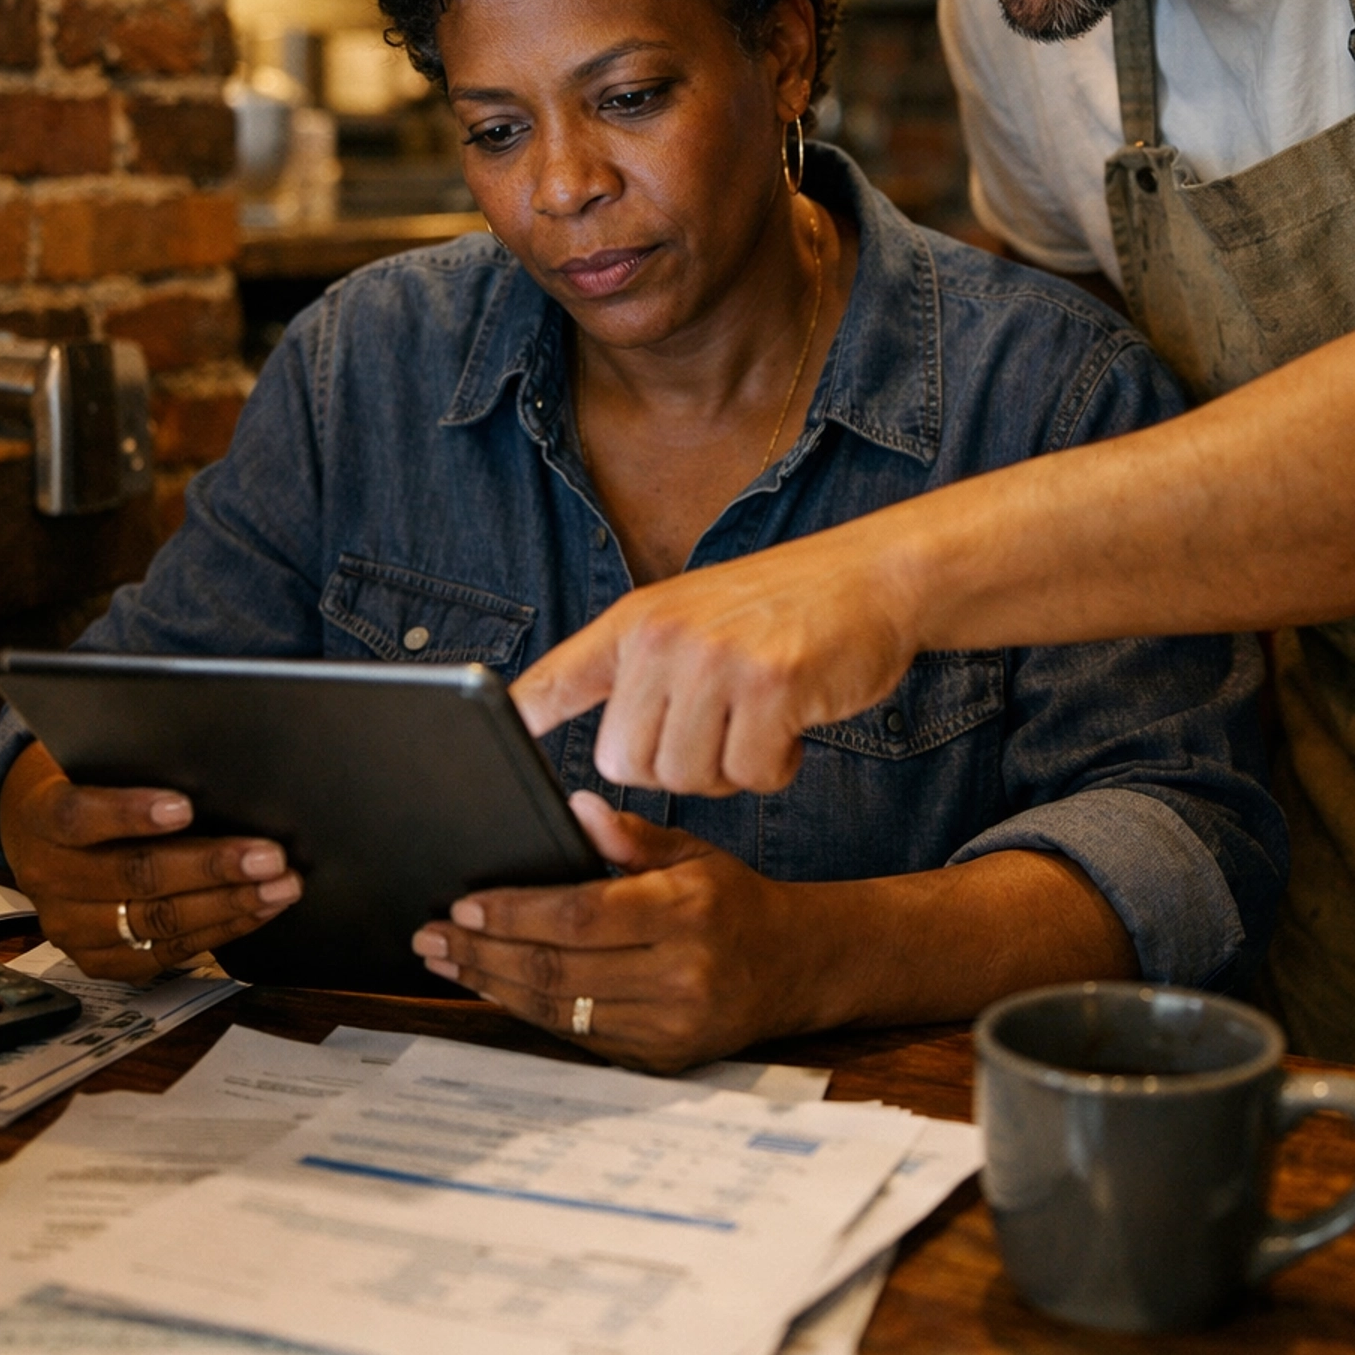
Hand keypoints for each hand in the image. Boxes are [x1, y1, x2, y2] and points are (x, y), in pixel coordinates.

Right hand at [0, 743, 302, 982]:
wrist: (40, 837)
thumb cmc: (88, 787)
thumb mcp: (94, 764)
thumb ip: (137, 766)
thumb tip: (217, 765)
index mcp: (41, 820)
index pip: (79, 817)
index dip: (130, 813)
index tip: (185, 806)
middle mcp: (49, 878)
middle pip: (132, 876)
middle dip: (210, 866)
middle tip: (268, 856)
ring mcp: (72, 927)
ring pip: (156, 920)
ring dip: (229, 903)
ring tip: (280, 886)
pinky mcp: (100, 959)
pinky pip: (167, 952)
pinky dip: (221, 930)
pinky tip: (258, 910)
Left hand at [410, 792, 825, 1071]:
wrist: (796, 967)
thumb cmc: (733, 900)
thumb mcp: (692, 852)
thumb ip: (630, 836)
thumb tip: (574, 809)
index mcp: (686, 912)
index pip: (579, 915)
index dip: (514, 912)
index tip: (462, 903)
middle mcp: (680, 975)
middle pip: (558, 969)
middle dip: (483, 952)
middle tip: (430, 936)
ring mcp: (670, 1026)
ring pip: (560, 1010)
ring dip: (493, 985)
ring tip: (447, 962)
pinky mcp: (660, 1060)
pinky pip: (579, 1035)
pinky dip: (530, 1010)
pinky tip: (495, 986)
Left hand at [511, 513, 915, 794]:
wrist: (871, 577)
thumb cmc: (781, 610)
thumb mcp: (691, 616)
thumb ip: (638, 667)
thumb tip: (598, 741)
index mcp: (635, 622)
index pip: (557, 679)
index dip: (520, 722)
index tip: (484, 756)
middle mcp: (663, 638)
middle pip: (626, 763)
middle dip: (675, 767)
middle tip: (720, 732)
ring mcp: (715, 660)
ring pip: (687, 777)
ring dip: (730, 770)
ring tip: (759, 720)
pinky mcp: (771, 686)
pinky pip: (750, 776)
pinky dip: (775, 768)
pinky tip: (792, 725)